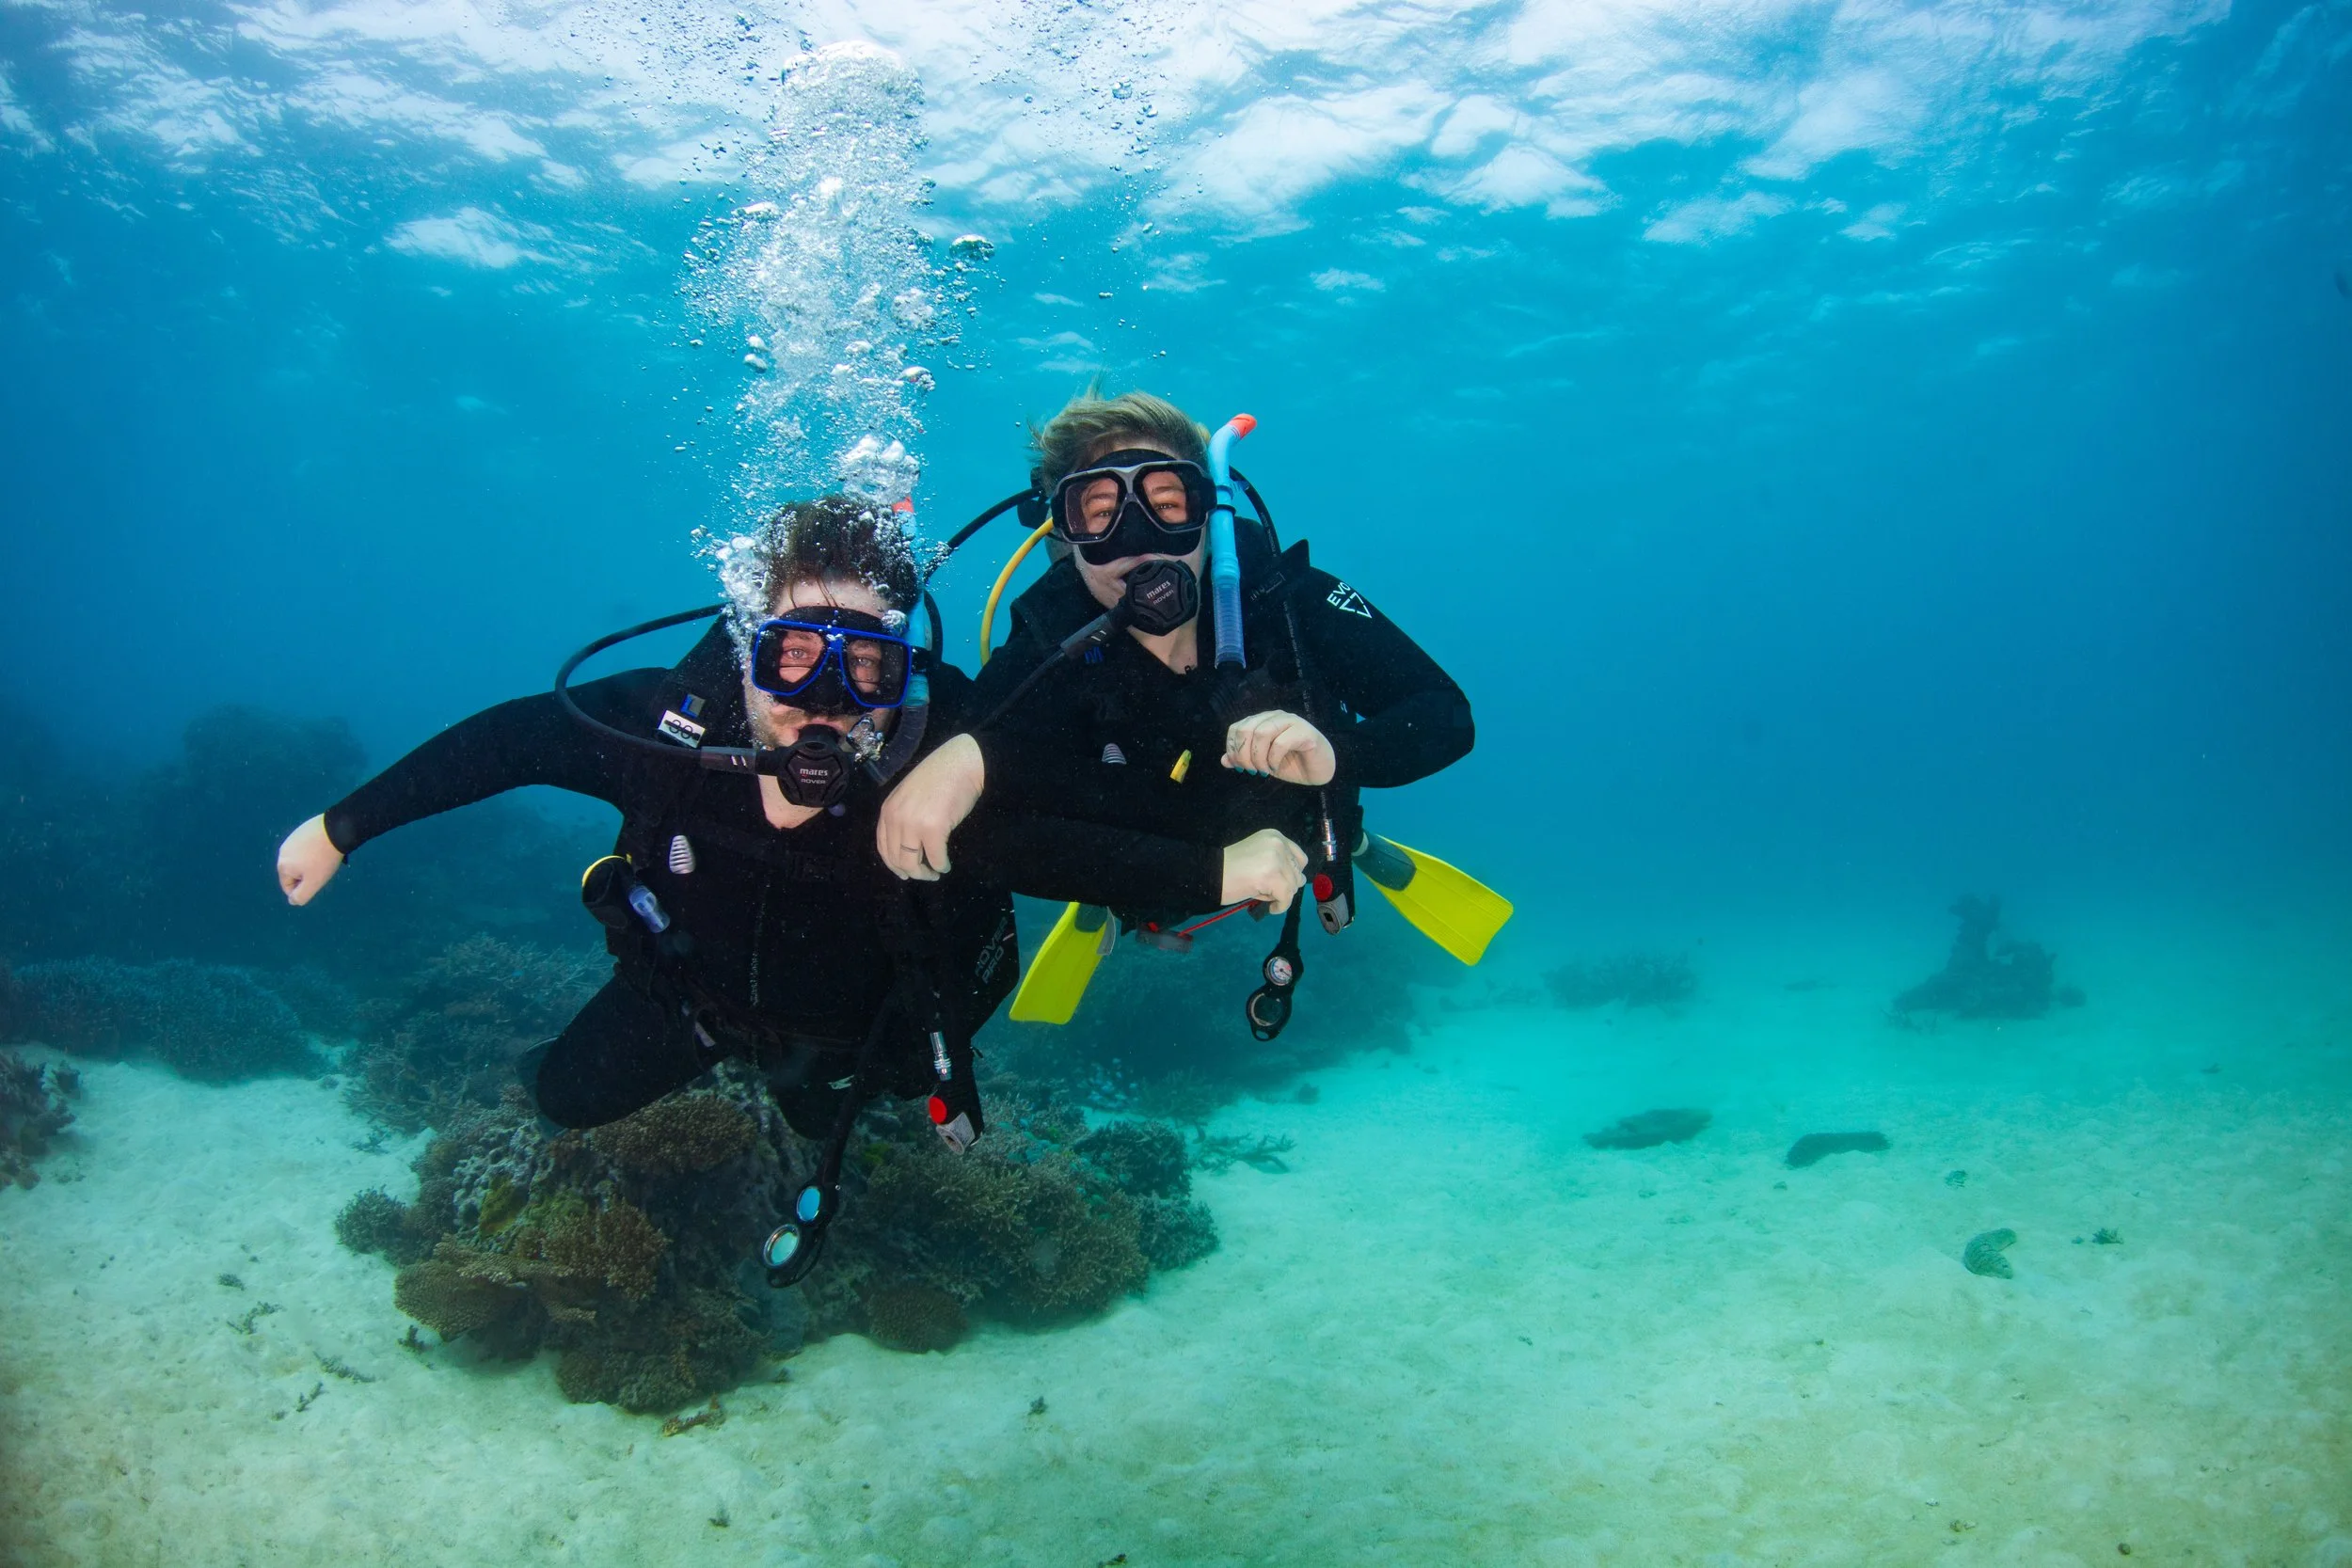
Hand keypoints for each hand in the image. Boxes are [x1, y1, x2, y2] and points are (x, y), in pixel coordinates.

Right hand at [277, 815, 344, 905]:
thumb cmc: (324, 859)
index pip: (289, 886)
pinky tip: (325, 848)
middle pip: (294, 872)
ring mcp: (291, 839)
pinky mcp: (301, 831)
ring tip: (326, 859)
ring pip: (301, 860)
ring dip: (312, 863)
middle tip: (323, 869)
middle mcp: (282, 852)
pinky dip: (315, 851)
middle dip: (308, 874)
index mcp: (282, 865)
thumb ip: (301, 895)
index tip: (318, 879)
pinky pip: (306, 847)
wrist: (336, 830)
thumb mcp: (313, 883)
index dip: (305, 888)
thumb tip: (292, 901)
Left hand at [877, 734, 984, 880]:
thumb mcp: (909, 795)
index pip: (883, 847)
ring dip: (925, 873)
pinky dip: (941, 865)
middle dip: (911, 872)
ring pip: (912, 863)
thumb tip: (908, 845)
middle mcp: (896, 818)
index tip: (904, 872)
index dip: (893, 864)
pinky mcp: (933, 829)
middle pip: (896, 859)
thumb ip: (903, 816)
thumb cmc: (939, 777)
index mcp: (888, 810)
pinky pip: (935, 858)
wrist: (961, 763)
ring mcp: (913, 824)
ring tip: (935, 873)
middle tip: (926, 875)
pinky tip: (946, 865)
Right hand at [1220, 828, 1308, 912]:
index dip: (1292, 873)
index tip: (1279, 881)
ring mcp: (1277, 860)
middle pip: (1297, 873)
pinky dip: (1281, 906)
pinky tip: (1271, 908)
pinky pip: (1287, 898)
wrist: (1209, 874)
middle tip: (1267, 890)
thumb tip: (1297, 881)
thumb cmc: (1229, 868)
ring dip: (1281, 896)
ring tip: (1263, 894)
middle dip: (1285, 885)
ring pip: (1293, 886)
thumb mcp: (1259, 857)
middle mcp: (1279, 844)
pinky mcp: (1273, 877)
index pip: (1299, 858)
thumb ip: (1278, 863)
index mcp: (1275, 836)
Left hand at [1221, 710, 1335, 786]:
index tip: (1239, 767)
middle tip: (1251, 770)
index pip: (1236, 728)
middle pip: (1246, 729)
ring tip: (1264, 770)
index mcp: (1262, 721)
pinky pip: (1281, 742)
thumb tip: (1224, 760)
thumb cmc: (1292, 763)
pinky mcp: (1305, 732)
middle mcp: (1275, 717)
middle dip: (1244, 754)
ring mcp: (1291, 721)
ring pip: (1262, 733)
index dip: (1233, 748)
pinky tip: (1276, 767)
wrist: (1319, 769)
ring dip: (1258, 757)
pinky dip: (1273, 759)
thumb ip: (1244, 759)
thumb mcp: (1262, 763)